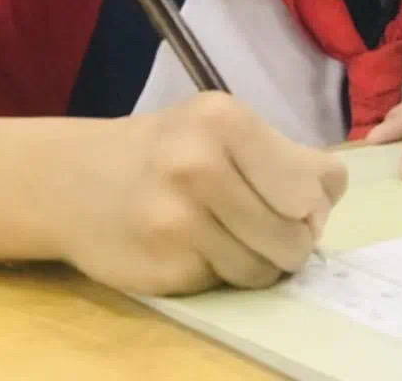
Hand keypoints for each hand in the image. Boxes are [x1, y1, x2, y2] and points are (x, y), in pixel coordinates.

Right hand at [52, 94, 346, 294]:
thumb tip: (327, 201)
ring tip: (234, 238)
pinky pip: (228, 283)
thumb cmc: (164, 149)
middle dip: (295, 239)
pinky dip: (223, 273)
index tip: (298, 202)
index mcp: (225, 119)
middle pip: (298, 230)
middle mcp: (201, 164)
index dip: (319, 200)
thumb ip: (274, 156)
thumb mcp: (217, 126)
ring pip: (266, 266)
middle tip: (272, 228)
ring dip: (261, 262)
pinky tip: (197, 248)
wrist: (74, 180)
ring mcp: (180, 219)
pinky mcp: (165, 265)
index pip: (318, 179)